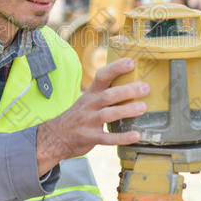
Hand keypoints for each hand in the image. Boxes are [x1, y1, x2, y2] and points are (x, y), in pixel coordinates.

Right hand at [36, 58, 148, 175]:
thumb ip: (105, 94)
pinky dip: (122, 137)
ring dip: (126, 110)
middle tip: (145, 88)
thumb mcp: (87, 101)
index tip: (131, 62)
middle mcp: (89, 105)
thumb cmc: (78, 116)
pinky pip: (107, 138)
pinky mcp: (90, 138)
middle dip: (127, 90)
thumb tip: (133, 85)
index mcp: (90, 93)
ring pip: (108, 114)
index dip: (116, 68)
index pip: (102, 76)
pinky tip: (135, 136)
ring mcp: (88, 122)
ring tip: (143, 108)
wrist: (55, 136)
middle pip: (108, 95)